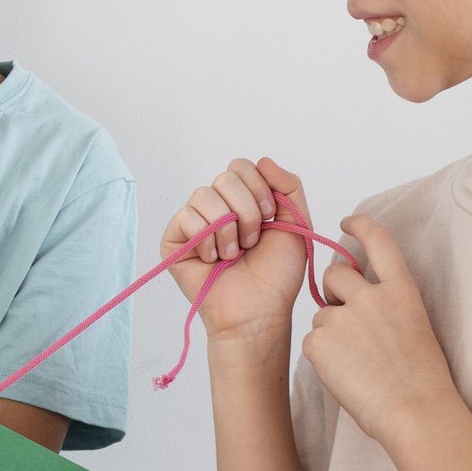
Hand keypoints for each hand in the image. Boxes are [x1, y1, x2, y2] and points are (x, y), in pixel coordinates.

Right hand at [162, 158, 313, 343]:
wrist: (258, 310)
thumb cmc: (276, 276)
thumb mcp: (297, 223)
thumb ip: (289, 186)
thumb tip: (263, 160)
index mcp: (242, 200)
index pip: (242, 166)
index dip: (259, 188)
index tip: (270, 217)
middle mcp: (216, 207)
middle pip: (225, 177)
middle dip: (245, 211)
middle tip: (251, 241)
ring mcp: (194, 222)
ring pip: (204, 195)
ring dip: (226, 229)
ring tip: (232, 254)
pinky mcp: (174, 240)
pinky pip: (186, 217)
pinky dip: (205, 240)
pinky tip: (213, 260)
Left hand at [302, 216, 459, 444]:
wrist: (414, 410)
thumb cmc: (419, 378)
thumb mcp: (413, 325)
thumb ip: (385, 304)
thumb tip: (354, 300)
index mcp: (401, 290)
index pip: (378, 241)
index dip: (360, 226)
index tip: (347, 221)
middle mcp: (371, 296)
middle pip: (334, 274)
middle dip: (334, 291)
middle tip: (347, 323)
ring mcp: (343, 317)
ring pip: (321, 314)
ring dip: (330, 332)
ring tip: (357, 362)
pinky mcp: (319, 341)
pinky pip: (311, 341)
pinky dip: (322, 357)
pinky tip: (345, 374)